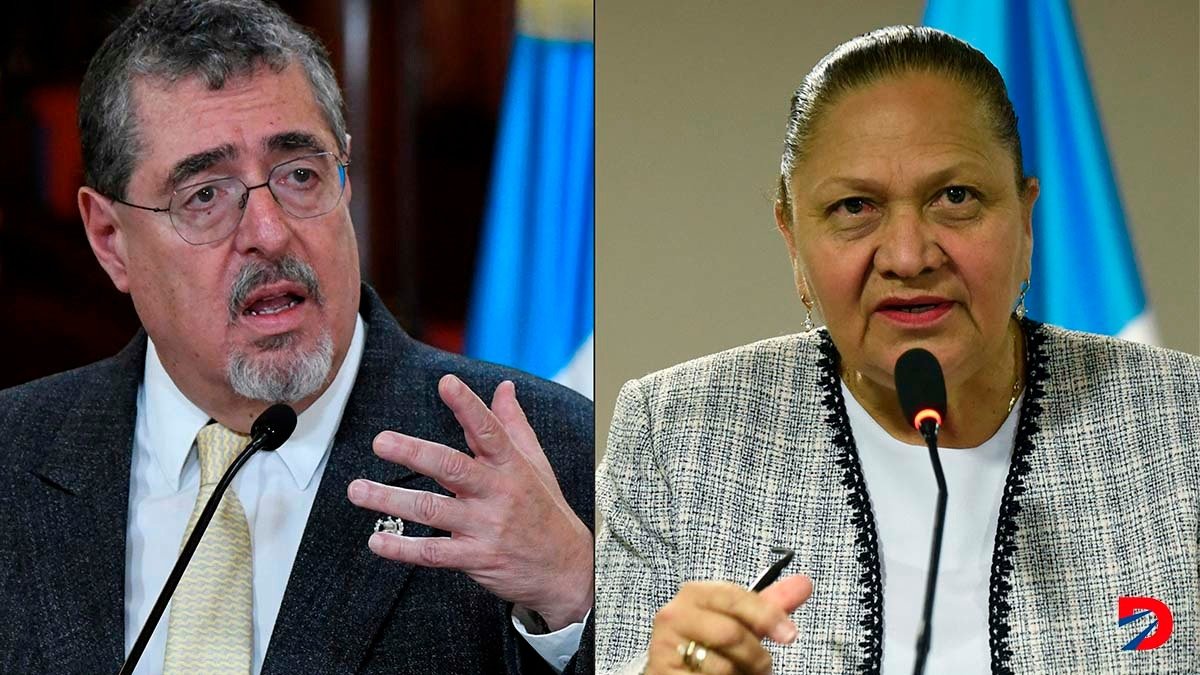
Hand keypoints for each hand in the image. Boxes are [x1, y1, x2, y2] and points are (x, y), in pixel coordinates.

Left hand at [347, 374, 592, 629]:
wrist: (567, 570)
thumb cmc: (546, 511)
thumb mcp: (537, 465)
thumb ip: (515, 425)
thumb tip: (504, 387)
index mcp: (512, 466)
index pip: (489, 430)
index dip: (467, 406)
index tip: (446, 382)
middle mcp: (498, 493)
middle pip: (452, 468)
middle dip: (414, 453)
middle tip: (381, 442)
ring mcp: (486, 527)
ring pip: (433, 511)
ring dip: (391, 501)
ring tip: (357, 490)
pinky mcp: (477, 558)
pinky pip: (434, 554)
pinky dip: (403, 549)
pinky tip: (376, 541)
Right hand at [646, 576, 811, 674]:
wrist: (676, 669)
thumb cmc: (713, 644)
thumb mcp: (741, 622)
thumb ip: (769, 606)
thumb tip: (805, 583)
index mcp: (694, 594)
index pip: (734, 597)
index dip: (766, 615)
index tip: (790, 634)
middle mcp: (673, 615)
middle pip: (731, 633)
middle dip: (755, 656)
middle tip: (761, 667)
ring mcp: (664, 646)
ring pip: (721, 665)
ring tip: (737, 674)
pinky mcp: (663, 672)